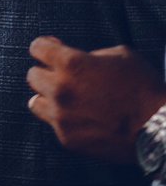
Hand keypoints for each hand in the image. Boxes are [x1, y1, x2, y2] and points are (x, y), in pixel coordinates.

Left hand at [27, 36, 165, 161]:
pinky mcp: (68, 139)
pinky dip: (62, 119)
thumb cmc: (143, 88)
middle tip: (62, 75)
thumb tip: (79, 60)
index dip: (45, 46)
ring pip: (35, 102)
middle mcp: (60, 89)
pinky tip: (79, 117)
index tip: (52, 49)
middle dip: (46, 72)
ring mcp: (62, 117)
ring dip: (47, 97)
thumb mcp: (119, 55)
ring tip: (65, 98)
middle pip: (32, 75)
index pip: (37, 48)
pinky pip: (53, 124)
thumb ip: (91, 55)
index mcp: (70, 63)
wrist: (157, 129)